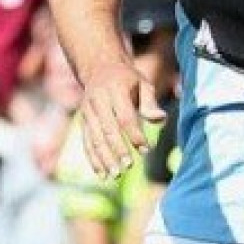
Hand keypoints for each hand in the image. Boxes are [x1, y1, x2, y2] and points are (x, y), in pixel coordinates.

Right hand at [78, 59, 164, 178]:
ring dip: (104, 158)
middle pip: (107, 130)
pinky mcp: (83, 122)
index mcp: (115, 91)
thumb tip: (161, 119)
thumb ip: (150, 102)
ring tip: (115, 175)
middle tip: (128, 166)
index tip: (147, 150)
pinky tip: (101, 174)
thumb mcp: (143, 84)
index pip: (125, 117)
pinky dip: (93, 159)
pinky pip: (87, 142)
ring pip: (94, 138)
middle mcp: (98, 102)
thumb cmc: (128, 79)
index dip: (135, 135)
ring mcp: (88, 113)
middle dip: (118, 150)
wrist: (99, 68)